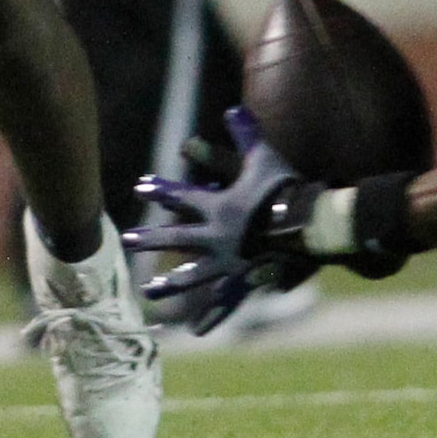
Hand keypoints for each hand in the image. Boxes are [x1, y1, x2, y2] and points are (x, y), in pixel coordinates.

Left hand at [123, 107, 321, 335]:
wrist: (309, 226)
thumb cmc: (286, 190)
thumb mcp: (265, 159)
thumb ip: (247, 134)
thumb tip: (233, 106)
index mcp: (219, 207)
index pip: (182, 197)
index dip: (161, 190)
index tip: (141, 185)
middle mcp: (216, 236)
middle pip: (176, 238)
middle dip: (150, 238)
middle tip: (127, 238)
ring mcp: (228, 261)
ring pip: (192, 275)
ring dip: (170, 282)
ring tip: (149, 290)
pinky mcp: (244, 279)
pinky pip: (224, 300)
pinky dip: (211, 314)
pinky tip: (197, 331)